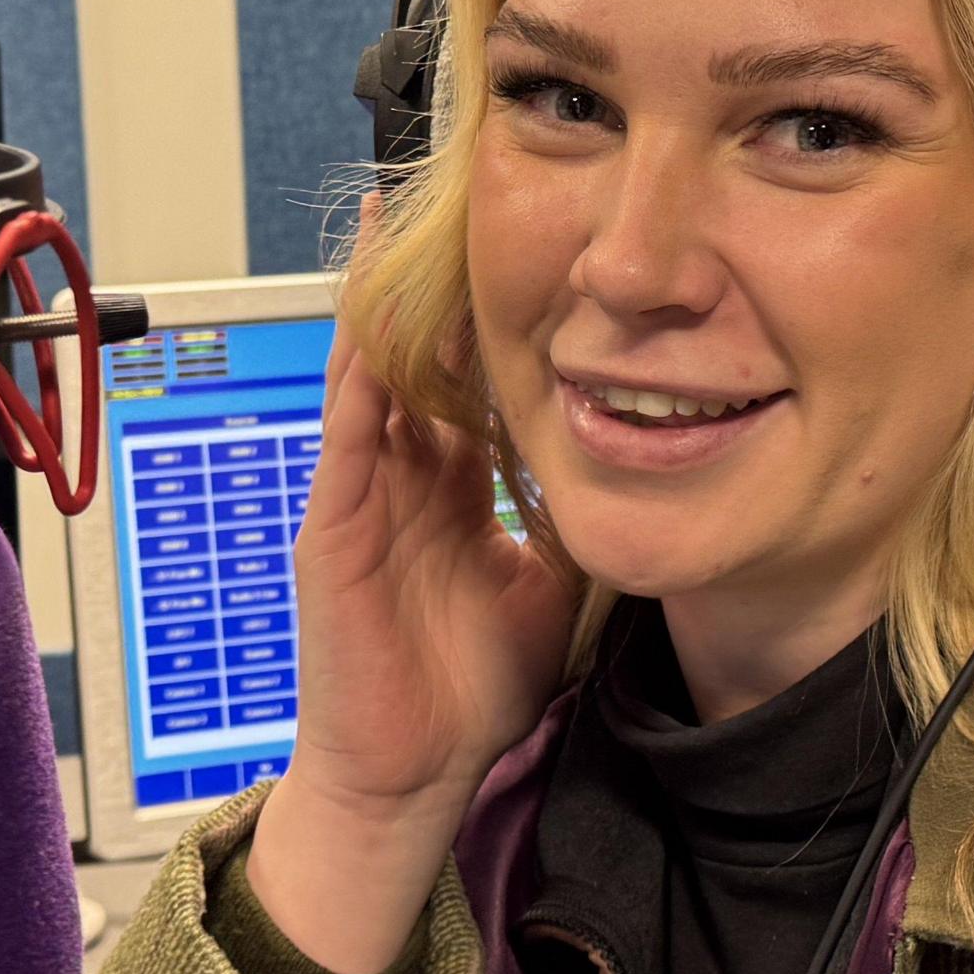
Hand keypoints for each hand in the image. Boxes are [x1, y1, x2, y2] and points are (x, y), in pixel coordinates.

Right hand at [244, 272, 574, 973]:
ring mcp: (362, 497)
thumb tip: (641, 466)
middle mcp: (403, 478)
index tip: (532, 247)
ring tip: (396, 219)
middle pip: (421, 358)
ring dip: (383, 303)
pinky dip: (356, 376)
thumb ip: (576, 519)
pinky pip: (345, 436)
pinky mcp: (333, 529)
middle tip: (465, 198)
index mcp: (452, 488)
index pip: (472, 380)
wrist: (413, 775)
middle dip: (439, 283)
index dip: (497, 316)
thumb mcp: (551, 584)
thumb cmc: (472, 692)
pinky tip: (366, 322)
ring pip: (372, 376)